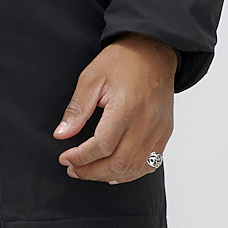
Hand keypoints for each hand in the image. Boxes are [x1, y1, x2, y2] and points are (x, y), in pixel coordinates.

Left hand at [54, 34, 176, 182]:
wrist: (154, 51)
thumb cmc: (123, 61)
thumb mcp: (92, 78)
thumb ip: (77, 109)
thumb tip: (61, 134)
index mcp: (127, 107)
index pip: (102, 146)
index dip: (81, 158)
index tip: (65, 158)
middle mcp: (146, 122)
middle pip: (119, 163)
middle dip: (92, 172)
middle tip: (74, 169)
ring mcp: (159, 129)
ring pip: (135, 168)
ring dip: (110, 175)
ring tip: (91, 171)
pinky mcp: (165, 132)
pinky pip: (151, 164)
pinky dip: (131, 173)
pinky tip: (115, 171)